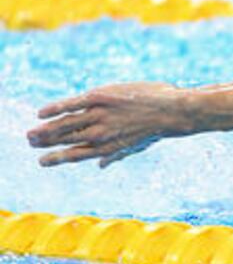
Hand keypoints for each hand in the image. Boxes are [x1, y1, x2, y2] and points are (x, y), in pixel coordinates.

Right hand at [27, 82, 189, 167]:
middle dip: (45, 142)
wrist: (173, 112)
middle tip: (29, 142)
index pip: (75, 155)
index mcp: (107, 147)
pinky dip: (54, 108)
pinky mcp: (99, 98)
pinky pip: (71, 104)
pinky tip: (41, 113)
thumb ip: (116, 155)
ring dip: (45, 129)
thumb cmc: (157, 128)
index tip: (42, 161)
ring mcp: (98, 116)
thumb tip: (100, 165)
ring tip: (31, 133)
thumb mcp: (136, 146)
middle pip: (65, 140)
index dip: (56, 159)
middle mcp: (99, 134)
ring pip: (64, 124)